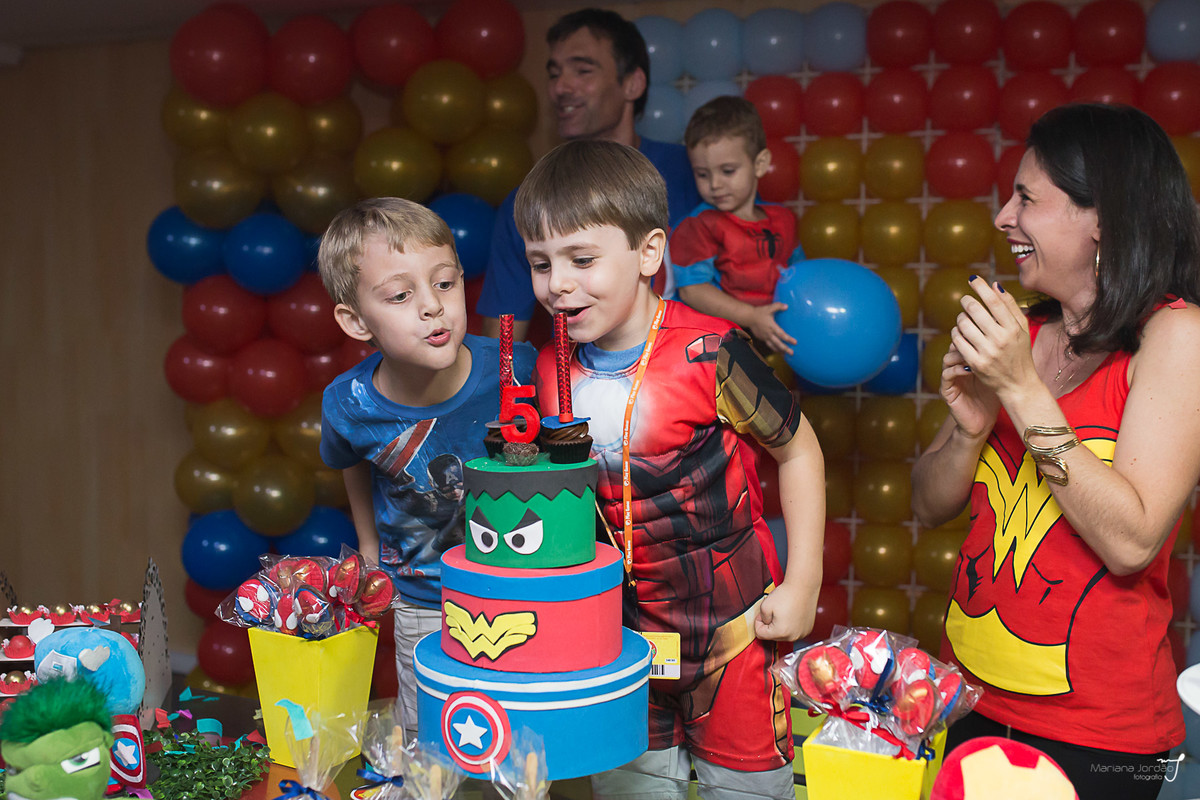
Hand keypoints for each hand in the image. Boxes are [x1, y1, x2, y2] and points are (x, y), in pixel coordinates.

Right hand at [745, 302, 796, 355]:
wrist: (749, 317)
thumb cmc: (760, 312)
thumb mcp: (769, 308)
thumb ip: (778, 306)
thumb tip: (787, 306)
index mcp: (771, 326)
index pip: (781, 334)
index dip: (788, 339)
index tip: (795, 342)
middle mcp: (768, 333)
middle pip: (778, 343)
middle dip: (785, 349)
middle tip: (792, 353)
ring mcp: (764, 337)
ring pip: (773, 346)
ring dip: (779, 351)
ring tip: (785, 355)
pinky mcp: (762, 338)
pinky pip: (769, 345)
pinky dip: (774, 348)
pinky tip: (778, 350)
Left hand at [754, 581, 814, 641]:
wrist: (803, 587)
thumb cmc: (786, 595)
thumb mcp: (764, 606)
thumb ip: (761, 619)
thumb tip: (765, 624)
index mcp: (781, 632)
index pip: (761, 634)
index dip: (758, 622)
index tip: (763, 614)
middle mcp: (793, 636)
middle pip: (773, 636)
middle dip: (770, 625)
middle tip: (772, 611)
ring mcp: (802, 634)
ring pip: (784, 634)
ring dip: (780, 626)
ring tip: (783, 612)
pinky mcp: (807, 629)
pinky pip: (794, 631)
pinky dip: (790, 625)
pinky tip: (791, 614)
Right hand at [940, 340, 999, 439]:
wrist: (983, 422)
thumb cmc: (993, 398)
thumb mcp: (998, 374)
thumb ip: (1000, 358)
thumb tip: (1014, 338)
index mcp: (967, 361)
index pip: (966, 341)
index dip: (974, 334)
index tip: (988, 332)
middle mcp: (956, 367)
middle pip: (954, 346)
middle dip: (966, 341)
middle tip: (979, 339)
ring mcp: (950, 378)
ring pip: (948, 358)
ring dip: (960, 354)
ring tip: (975, 354)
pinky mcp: (947, 390)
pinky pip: (947, 374)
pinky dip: (957, 369)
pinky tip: (970, 369)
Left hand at [951, 278, 1037, 401]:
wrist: (1018, 384)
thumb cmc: (1019, 352)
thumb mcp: (1022, 328)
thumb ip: (1010, 306)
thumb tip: (995, 285)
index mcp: (1014, 328)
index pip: (994, 301)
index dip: (981, 287)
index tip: (972, 278)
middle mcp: (1001, 339)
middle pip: (975, 310)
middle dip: (967, 302)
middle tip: (965, 300)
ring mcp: (987, 352)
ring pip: (963, 324)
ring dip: (960, 318)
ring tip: (964, 318)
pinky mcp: (975, 363)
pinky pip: (958, 341)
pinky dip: (956, 333)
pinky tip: (960, 333)